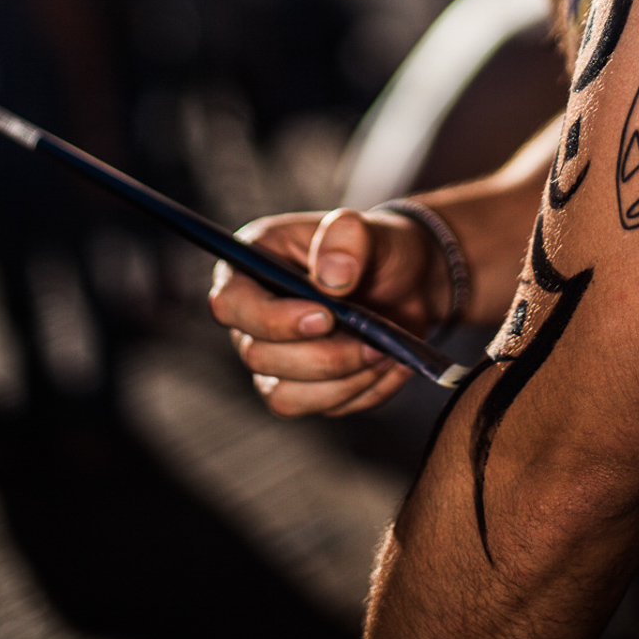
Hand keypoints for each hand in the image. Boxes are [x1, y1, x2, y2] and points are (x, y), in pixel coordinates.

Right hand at [208, 207, 447, 416]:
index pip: (231, 304)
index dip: (271, 318)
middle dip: (323, 356)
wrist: (407, 281)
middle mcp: (253, 317)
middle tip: (374, 341)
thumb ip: (346, 238)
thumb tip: (332, 279)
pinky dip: (362, 391)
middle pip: (259, 357)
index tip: (326, 317)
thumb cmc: (375, 247)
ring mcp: (274, 358)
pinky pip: (322, 409)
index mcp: (252, 264)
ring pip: (285, 397)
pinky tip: (390, 364)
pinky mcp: (303, 389)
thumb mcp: (367, 229)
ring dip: (343, 380)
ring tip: (386, 352)